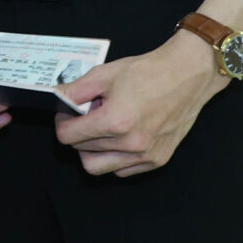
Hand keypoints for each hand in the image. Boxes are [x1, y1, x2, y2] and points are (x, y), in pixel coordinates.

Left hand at [53, 30, 224, 175]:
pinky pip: (122, 170)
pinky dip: (114, 158)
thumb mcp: (104, 74)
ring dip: (92, 151)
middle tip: (86, 117)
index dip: (62, 123)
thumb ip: (75, 91)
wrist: (186, 76)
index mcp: (114, 121)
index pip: (68, 137)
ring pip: (99, 167)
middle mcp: (130, 144)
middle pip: (81, 151)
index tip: (67, 114)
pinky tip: (120, 138)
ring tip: (102, 129)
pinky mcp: (158, 160)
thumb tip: (55, 99)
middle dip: (78, 134)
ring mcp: (146, 155)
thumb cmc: (147, 72)